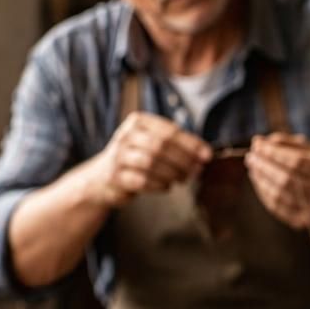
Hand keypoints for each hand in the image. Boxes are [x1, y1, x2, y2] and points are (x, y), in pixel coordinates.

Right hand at [89, 111, 210, 206]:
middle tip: (197, 170)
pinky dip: (160, 185)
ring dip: (173, 173)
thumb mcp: (151, 142)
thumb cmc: (136, 157)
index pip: (169, 131)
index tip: (207, 156)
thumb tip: (205, 154)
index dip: (191, 144)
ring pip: (151, 163)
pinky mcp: (115, 177)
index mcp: (138, 122)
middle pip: (161, 146)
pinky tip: (167, 186)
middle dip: (183, 160)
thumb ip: (176, 144)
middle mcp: (125, 135)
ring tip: (182, 179)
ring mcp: (118, 156)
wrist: (102, 177)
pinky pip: (142, 181)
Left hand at [245, 133, 309, 229]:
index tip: (258, 144)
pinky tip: (259, 181)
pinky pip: (277, 208)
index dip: (274, 153)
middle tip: (251, 156)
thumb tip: (260, 141)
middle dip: (264, 166)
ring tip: (253, 166)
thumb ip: (290, 143)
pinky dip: (263, 193)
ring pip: (279, 195)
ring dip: (261, 179)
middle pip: (286, 179)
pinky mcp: (303, 222)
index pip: (297, 162)